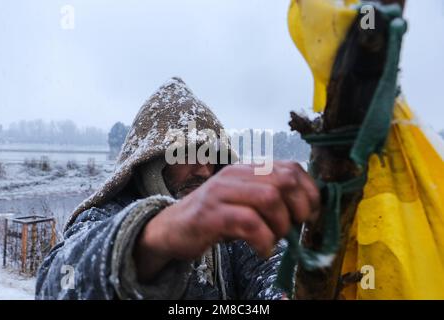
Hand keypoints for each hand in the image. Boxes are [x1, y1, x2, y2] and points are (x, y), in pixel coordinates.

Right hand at [133, 161, 319, 281]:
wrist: (172, 228)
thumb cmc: (216, 217)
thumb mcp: (246, 202)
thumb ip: (272, 199)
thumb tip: (308, 209)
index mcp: (248, 169)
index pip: (291, 168)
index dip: (310, 191)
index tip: (312, 213)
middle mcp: (236, 174)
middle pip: (284, 180)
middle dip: (299, 208)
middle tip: (295, 228)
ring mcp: (221, 192)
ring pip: (269, 199)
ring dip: (281, 226)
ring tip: (274, 239)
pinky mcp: (210, 214)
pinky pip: (249, 223)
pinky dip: (264, 241)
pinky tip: (262, 250)